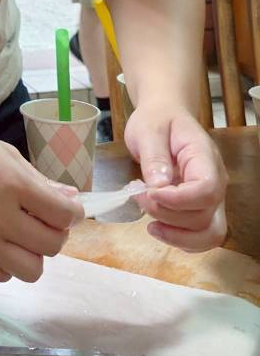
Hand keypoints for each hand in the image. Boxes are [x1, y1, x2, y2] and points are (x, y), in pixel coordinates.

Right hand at [0, 124, 83, 282]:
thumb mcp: (5, 154)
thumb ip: (39, 181)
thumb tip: (70, 200)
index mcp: (11, 184)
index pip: (63, 215)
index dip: (74, 213)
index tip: (68, 209)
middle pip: (51, 246)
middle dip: (55, 233)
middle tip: (44, 220)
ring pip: (30, 270)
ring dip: (33, 253)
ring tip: (21, 235)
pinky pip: (1, 276)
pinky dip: (6, 263)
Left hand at [124, 104, 227, 251]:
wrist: (164, 116)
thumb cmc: (157, 120)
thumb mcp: (148, 130)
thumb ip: (154, 157)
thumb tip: (158, 187)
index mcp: (205, 158)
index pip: (206, 190)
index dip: (177, 200)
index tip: (149, 192)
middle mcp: (215, 181)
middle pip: (205, 216)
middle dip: (169, 216)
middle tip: (139, 198)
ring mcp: (211, 197)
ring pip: (209, 233)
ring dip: (177, 235)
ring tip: (149, 223)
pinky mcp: (200, 208)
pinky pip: (201, 235)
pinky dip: (180, 239)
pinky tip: (158, 228)